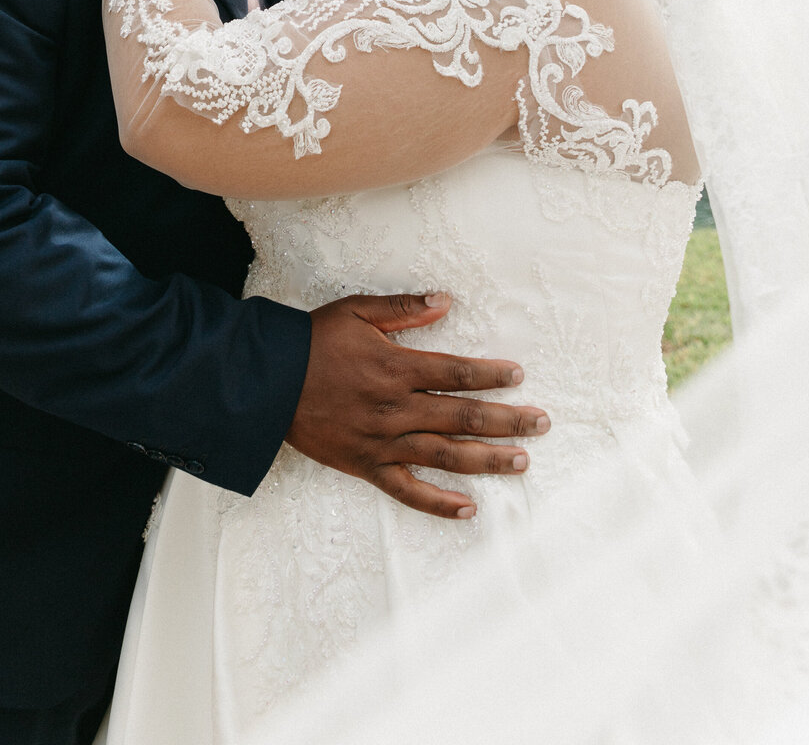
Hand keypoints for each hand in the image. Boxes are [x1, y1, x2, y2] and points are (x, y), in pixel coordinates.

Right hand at [287, 291, 548, 520]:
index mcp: (397, 367)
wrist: (266, 382)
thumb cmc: (311, 341)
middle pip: (463, 417)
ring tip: (522, 461)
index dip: (491, 375)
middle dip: (507, 420)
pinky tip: (469, 509)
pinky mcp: (367, 466)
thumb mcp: (356, 311)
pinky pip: (409, 491)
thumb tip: (446, 300)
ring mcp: (384, 442)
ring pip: (446, 456)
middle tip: (542, 423)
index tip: (518, 376)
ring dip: (487, 460)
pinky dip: (440, 503)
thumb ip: (404, 309)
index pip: (457, 372)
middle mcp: (397, 408)